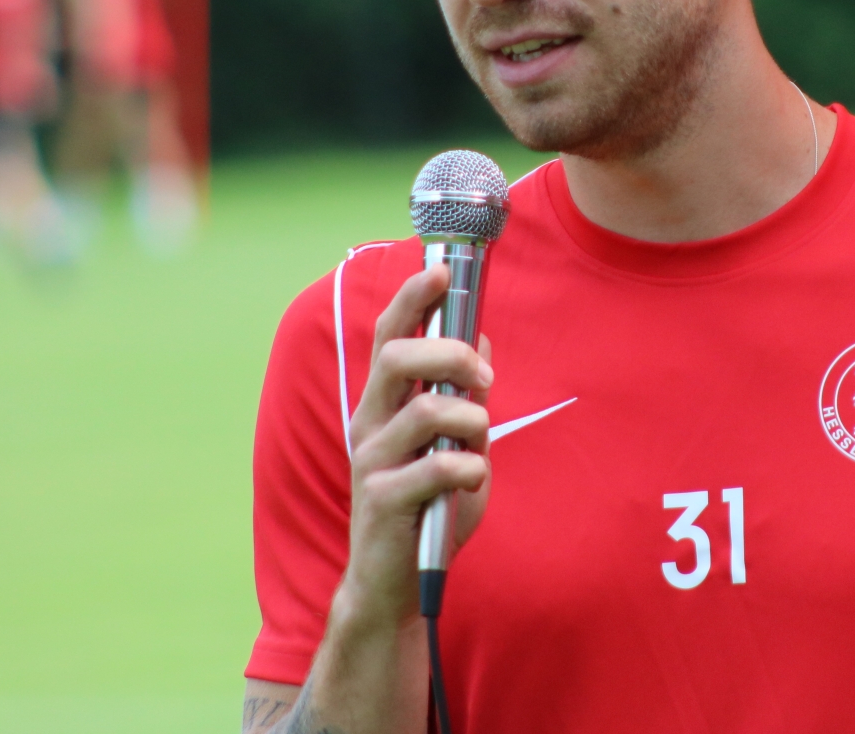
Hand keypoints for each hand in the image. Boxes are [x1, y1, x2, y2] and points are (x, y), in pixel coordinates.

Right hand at [336, 262, 495, 631]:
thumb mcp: (456, 443)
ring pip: (422, 410)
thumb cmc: (430, 506)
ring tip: (480, 439)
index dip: (411, 299)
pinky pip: (434, 468)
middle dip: (449, 352)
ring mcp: (371, 461)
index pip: (390, 335)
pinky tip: (471, 480)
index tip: (439, 270)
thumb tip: (480, 339)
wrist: (399, 584)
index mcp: (384, 403)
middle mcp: (369, 423)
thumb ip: (463, 396)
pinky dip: (466, 468)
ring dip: (468, 417)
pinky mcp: (381, 500)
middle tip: (485, 376)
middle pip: (396, 356)